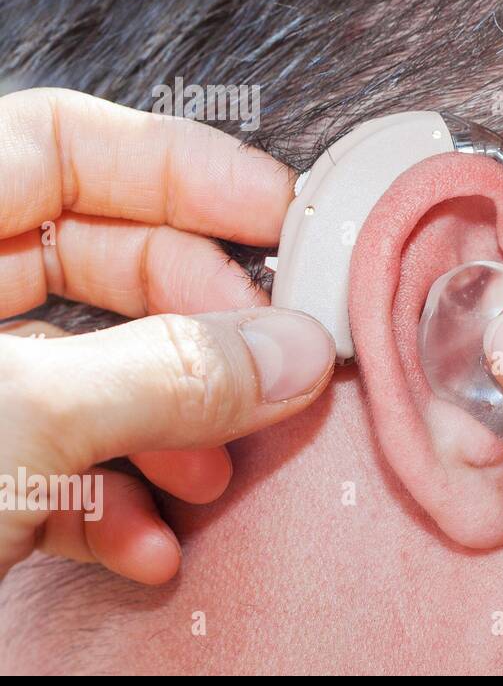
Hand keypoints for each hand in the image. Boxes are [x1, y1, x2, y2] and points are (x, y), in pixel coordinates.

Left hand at [0, 89, 334, 584]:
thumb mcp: (12, 422)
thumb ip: (168, 374)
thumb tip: (292, 348)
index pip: (64, 142)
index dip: (184, 168)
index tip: (279, 215)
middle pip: (98, 258)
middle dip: (197, 318)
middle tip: (272, 358)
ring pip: (92, 364)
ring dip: (172, 424)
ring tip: (214, 473)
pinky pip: (59, 453)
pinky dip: (113, 499)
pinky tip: (143, 543)